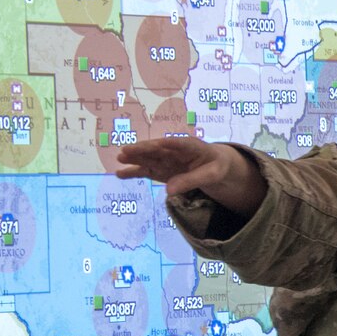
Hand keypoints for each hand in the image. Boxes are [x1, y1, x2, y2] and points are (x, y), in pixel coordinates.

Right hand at [115, 136, 253, 200]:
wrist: (215, 166)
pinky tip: (120, 174)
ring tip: (120, 158)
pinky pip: (146, 171)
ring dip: (135, 159)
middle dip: (143, 150)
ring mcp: (165, 160)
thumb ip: (192, 180)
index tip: (159, 144)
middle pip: (157, 149)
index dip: (170, 144)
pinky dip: (134, 173)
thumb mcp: (212, 174)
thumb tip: (169, 191)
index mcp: (191, 146)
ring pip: (148, 158)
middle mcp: (173, 151)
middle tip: (127, 150)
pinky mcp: (160, 170)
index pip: (180, 144)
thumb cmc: (216, 166)